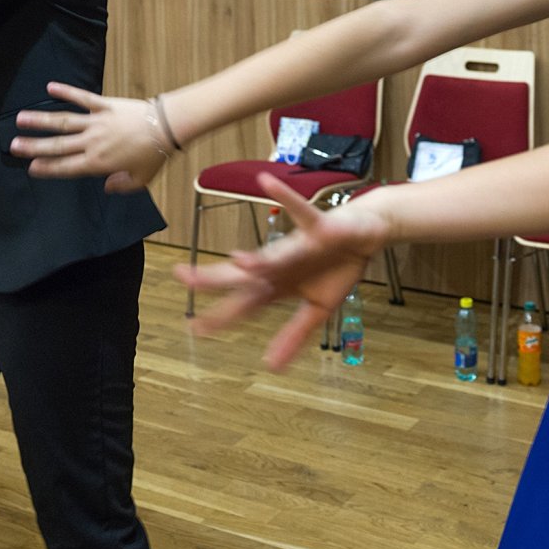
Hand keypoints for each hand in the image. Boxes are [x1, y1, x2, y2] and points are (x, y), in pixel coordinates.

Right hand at [10, 82, 168, 191]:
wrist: (166, 128)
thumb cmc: (155, 155)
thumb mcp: (141, 180)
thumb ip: (121, 186)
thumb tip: (106, 186)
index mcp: (98, 164)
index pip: (66, 167)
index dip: (47, 168)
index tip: (31, 167)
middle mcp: (92, 144)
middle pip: (57, 146)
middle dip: (34, 147)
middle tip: (14, 146)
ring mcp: (96, 123)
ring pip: (63, 122)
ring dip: (40, 120)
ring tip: (21, 119)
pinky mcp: (104, 106)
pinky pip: (82, 98)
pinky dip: (66, 91)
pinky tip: (50, 86)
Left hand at [176, 175, 389, 369]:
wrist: (366, 235)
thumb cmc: (338, 265)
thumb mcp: (318, 309)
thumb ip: (294, 335)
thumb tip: (272, 366)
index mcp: (278, 284)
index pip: (244, 303)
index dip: (221, 315)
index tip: (196, 327)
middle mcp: (280, 264)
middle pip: (245, 275)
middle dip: (216, 277)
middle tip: (182, 276)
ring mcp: (297, 245)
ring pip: (273, 252)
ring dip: (258, 257)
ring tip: (237, 260)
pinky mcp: (318, 227)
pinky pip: (300, 210)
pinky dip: (285, 197)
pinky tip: (266, 181)